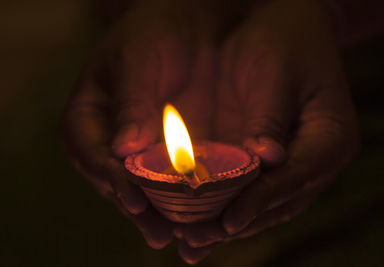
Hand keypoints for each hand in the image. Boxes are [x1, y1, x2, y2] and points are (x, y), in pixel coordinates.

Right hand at [61, 1, 220, 250]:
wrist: (191, 27)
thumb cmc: (157, 31)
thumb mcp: (139, 56)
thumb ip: (131, 101)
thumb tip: (122, 150)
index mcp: (89, 113)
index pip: (88, 150)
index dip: (107, 175)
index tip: (131, 195)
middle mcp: (109, 137)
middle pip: (112, 179)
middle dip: (134, 206)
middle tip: (157, 231)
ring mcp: (139, 149)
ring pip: (141, 187)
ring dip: (157, 213)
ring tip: (178, 235)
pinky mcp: (168, 153)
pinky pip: (170, 181)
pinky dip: (181, 200)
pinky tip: (197, 217)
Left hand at [176, 0, 359, 263]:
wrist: (284, 29)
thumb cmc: (284, 41)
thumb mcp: (277, 71)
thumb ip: (270, 116)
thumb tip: (264, 159)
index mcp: (331, 136)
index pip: (296, 177)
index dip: (261, 200)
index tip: (228, 220)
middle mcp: (317, 159)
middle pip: (279, 202)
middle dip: (238, 222)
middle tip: (198, 241)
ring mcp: (295, 164)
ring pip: (264, 205)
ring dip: (229, 225)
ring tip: (193, 245)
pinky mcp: (271, 162)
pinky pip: (250, 191)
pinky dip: (226, 208)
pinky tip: (199, 225)